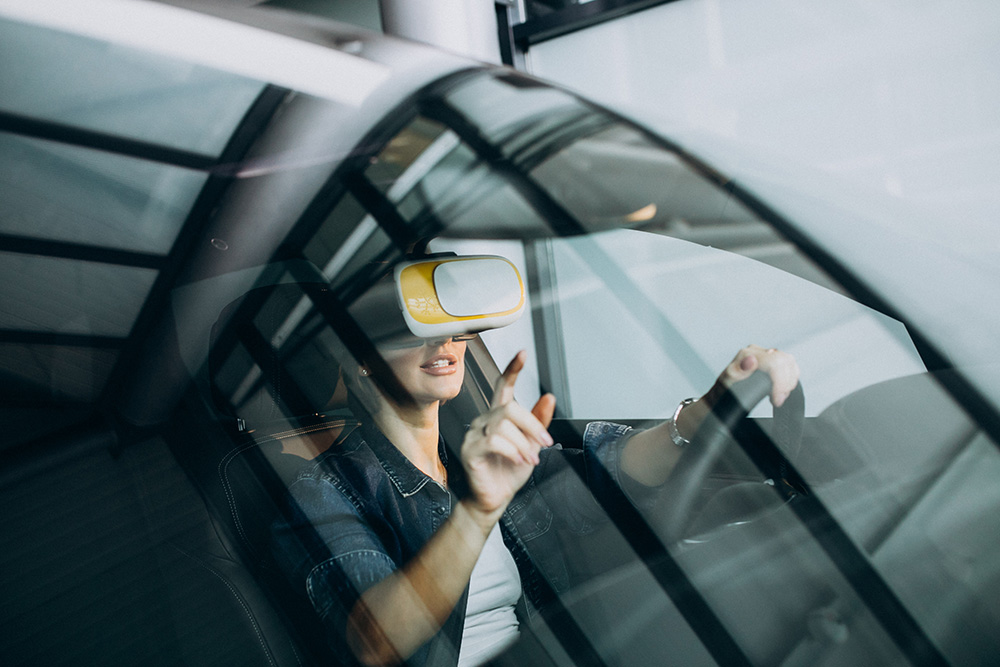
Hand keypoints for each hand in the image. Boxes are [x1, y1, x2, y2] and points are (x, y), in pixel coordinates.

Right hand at [461, 351, 555, 516]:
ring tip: (530, 458)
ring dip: (523, 443)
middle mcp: (485, 421)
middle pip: (509, 407)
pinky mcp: (470, 450)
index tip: (523, 354)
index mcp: (499, 417)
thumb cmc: (508, 472)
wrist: (495, 499)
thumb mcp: (532, 445)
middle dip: (532, 424)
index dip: (512, 369)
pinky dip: (512, 450)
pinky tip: (518, 460)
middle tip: (544, 441)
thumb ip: (538, 421)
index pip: (503, 386)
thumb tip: (549, 397)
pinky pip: (493, 441)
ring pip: (504, 425)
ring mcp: (475, 434)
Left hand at [675, 345, 799, 440]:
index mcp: (746, 355)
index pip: (774, 362)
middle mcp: (756, 352)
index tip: (776, 399)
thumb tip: (750, 360)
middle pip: (784, 361)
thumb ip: (737, 372)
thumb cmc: (723, 392)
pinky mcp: (771, 362)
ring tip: (778, 395)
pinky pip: (789, 365)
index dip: (780, 382)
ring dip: (789, 381)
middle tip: (777, 399)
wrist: (721, 398)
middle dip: (785, 383)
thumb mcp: (726, 385)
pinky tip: (781, 389)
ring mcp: (764, 356)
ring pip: (789, 362)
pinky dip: (790, 379)